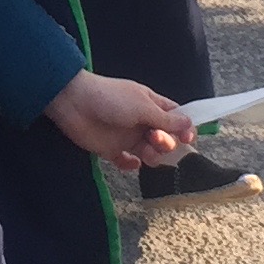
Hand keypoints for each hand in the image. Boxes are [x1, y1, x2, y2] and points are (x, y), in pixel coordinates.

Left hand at [46, 71, 195, 172]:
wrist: (74, 103)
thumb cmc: (111, 98)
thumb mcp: (142, 106)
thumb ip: (166, 119)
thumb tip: (189, 124)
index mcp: (151, 105)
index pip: (176, 118)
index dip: (184, 128)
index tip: (187, 138)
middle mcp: (142, 122)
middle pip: (166, 139)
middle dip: (166, 143)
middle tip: (154, 138)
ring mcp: (127, 137)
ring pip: (150, 153)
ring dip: (153, 156)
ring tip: (144, 151)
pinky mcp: (112, 150)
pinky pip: (127, 163)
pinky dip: (131, 165)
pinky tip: (131, 161)